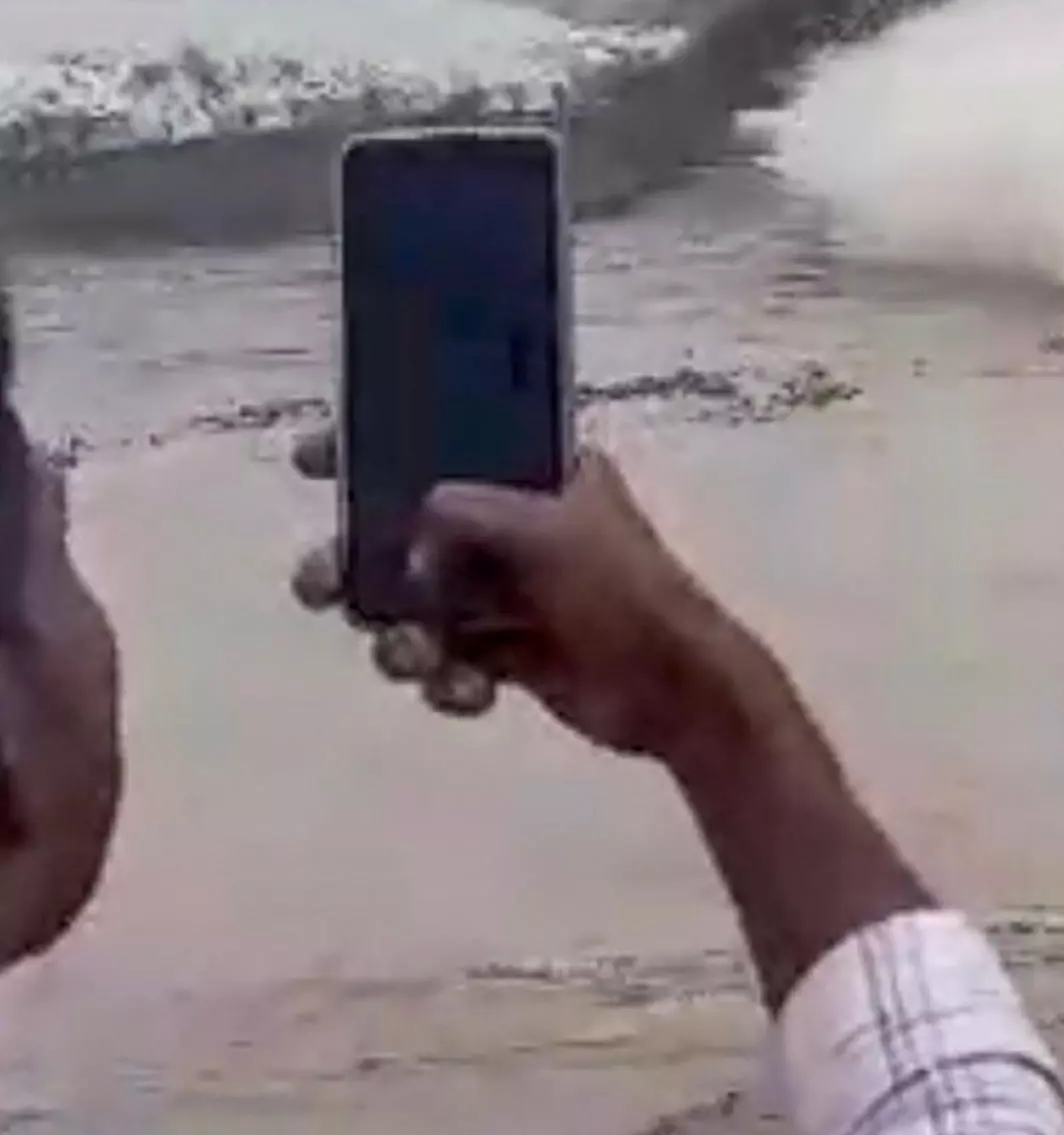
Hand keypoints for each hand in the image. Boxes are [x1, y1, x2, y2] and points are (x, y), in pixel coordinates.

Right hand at [292, 430, 789, 762]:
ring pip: (416, 607)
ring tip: (420, 659)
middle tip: (323, 587)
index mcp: (540, 475)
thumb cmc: (624, 594)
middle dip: (359, 565)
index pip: (448, 441)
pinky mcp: (509, 652)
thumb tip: (414, 510)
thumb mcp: (552, 536)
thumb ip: (473, 513)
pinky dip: (447, 680)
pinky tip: (474, 692)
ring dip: (403, 639)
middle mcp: (518, 526)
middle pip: (407, 534)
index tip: (314, 458)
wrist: (677, 694)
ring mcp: (511, 592)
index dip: (377, 445)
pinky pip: (447, 659)